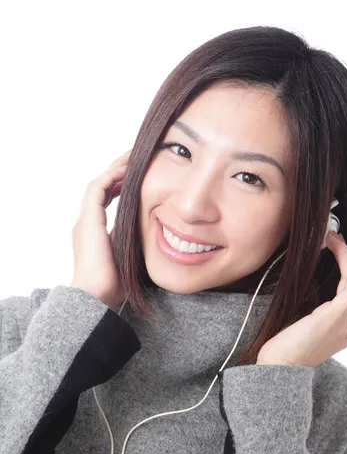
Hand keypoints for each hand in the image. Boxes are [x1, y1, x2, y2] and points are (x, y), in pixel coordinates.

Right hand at [70, 149, 131, 308]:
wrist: (96, 296)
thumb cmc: (113, 284)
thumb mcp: (128, 257)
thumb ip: (134, 243)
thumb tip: (153, 237)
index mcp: (94, 231)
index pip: (107, 199)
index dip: (121, 185)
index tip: (138, 176)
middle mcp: (87, 222)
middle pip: (102, 187)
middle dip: (119, 172)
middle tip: (136, 158)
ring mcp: (85, 221)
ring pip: (99, 183)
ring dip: (116, 169)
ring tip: (133, 157)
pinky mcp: (88, 220)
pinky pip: (97, 189)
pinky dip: (112, 177)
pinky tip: (127, 170)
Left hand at [256, 231, 346, 366]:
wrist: (278, 369)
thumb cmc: (282, 351)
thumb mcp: (300, 329)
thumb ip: (310, 314)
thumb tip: (307, 296)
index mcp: (342, 334)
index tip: (341, 256)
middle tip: (338, 242)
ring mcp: (346, 324)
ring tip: (337, 240)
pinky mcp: (337, 316)